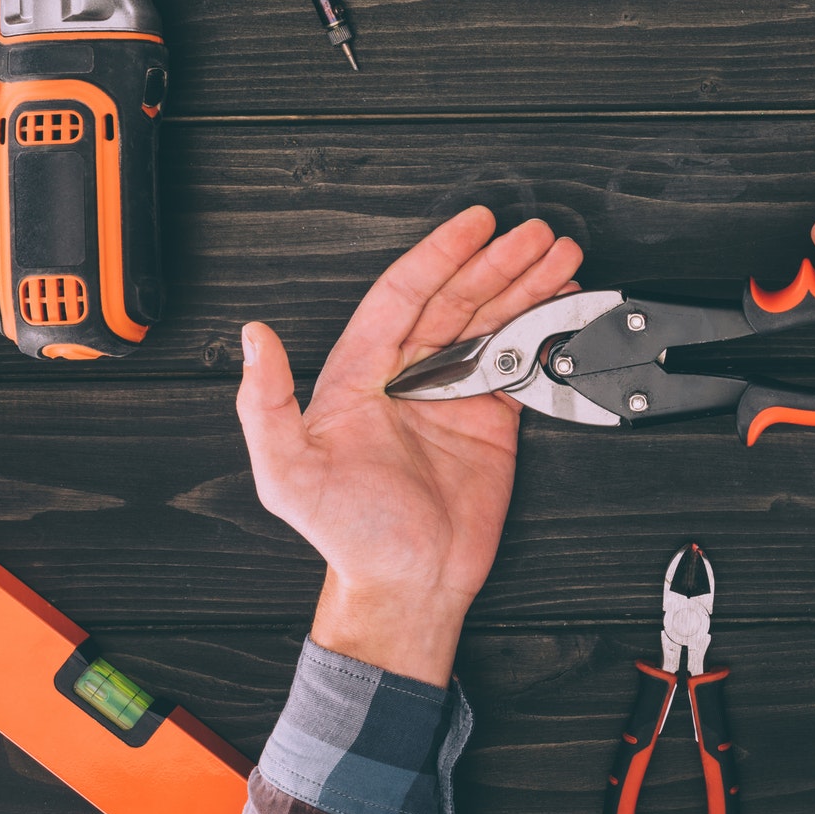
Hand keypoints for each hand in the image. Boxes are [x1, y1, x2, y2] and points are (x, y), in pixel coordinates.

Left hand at [236, 205, 582, 683]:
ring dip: (525, 284)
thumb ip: (267, 404)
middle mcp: (407, 375)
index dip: (439, 254)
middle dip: (497, 261)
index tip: (474, 226)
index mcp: (357, 375)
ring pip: (490, 320)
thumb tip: (254, 339)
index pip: (402, 296)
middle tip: (535, 234)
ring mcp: (451, 393)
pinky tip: (560, 301)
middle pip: (456, 298)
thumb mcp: (288, 474)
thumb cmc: (348, 537)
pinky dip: (541, 328)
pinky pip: (517, 359)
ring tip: (559, 253)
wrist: (408, 587)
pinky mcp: (489, 419)